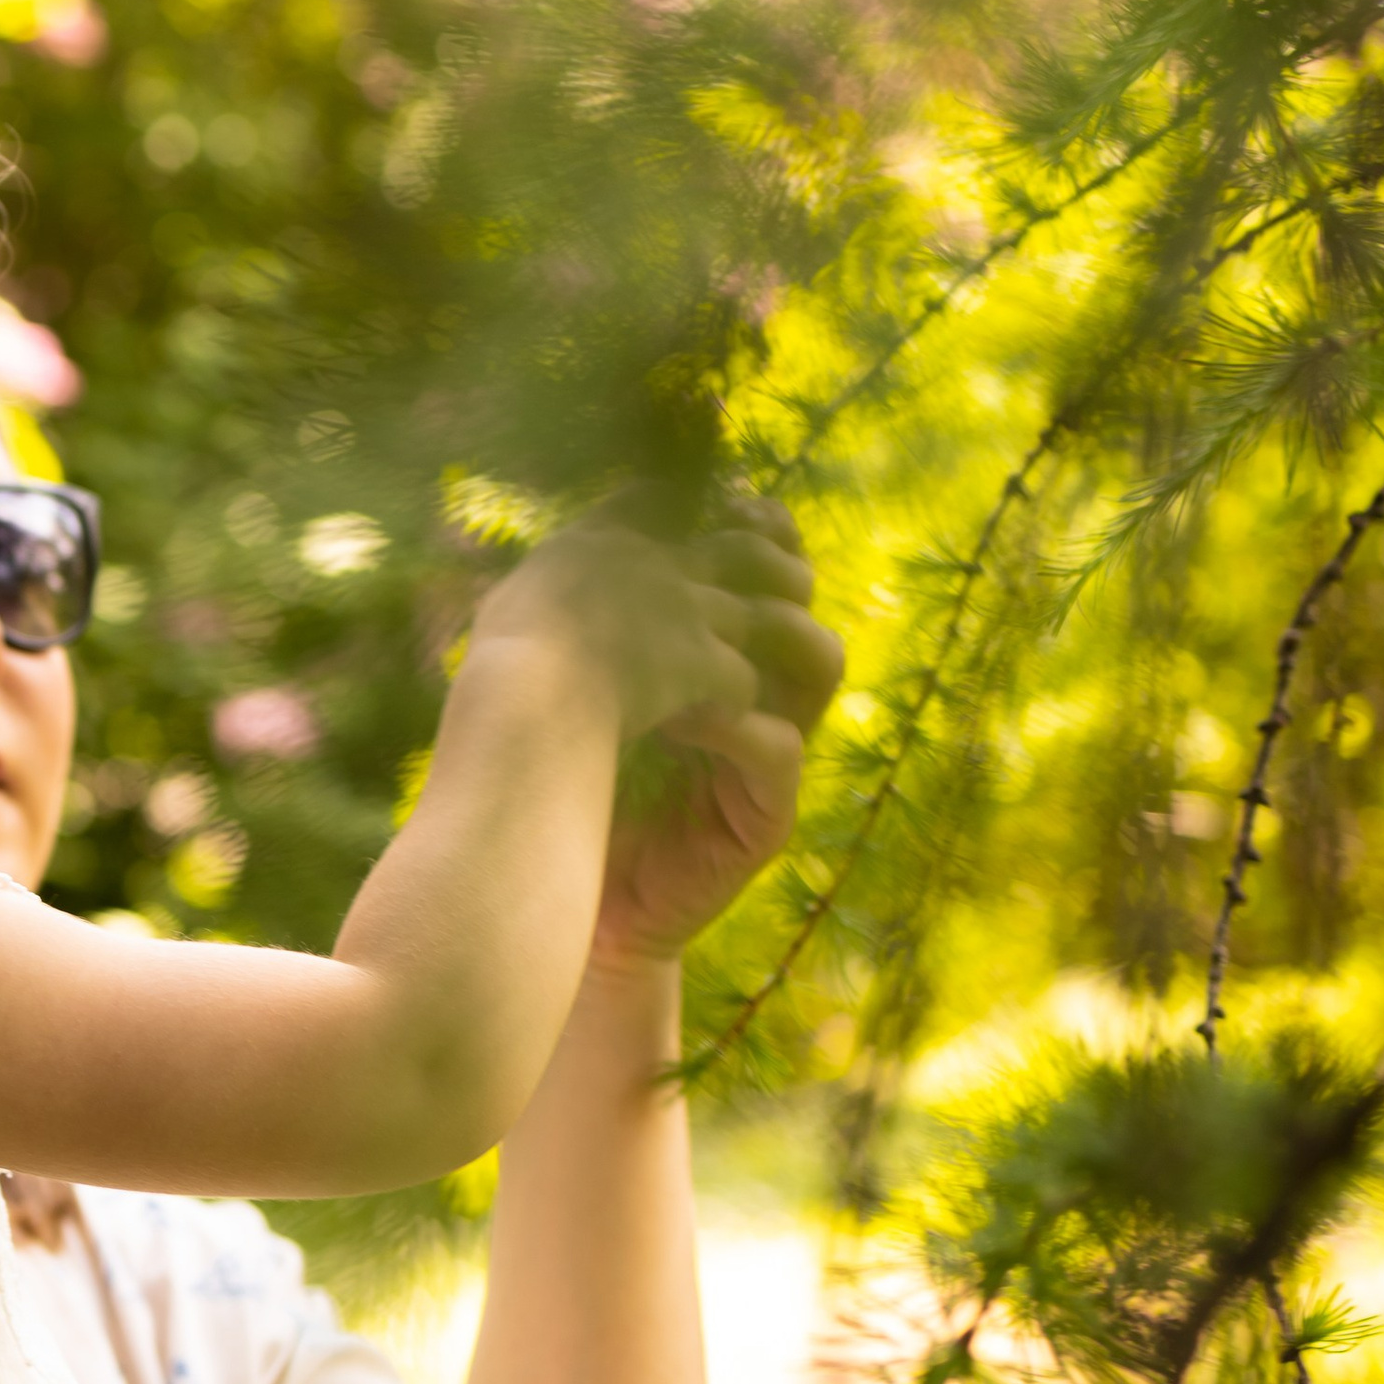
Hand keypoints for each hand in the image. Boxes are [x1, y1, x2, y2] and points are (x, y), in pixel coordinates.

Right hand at [470, 521, 760, 746]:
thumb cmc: (505, 650)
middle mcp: (654, 565)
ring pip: (754, 614)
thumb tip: (513, 597)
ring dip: (762, 641)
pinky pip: (742, 678)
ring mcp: (684, 610)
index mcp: (601, 541)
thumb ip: (533, 590)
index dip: (680, 505)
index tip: (692, 517)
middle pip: (740, 547)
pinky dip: (737, 700)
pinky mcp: (701, 661)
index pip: (654, 497)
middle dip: (767, 564)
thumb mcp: (511, 601)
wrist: (530, 691)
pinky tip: (728, 716)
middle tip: (778, 586)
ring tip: (763, 663)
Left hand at [592, 500, 842, 969]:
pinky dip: (735, 720)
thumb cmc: (566, 775)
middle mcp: (756, 691)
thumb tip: (615, 501)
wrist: (563, 888)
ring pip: (820, 662)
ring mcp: (766, 752)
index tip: (713, 495)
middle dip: (768, 561)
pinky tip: (677, 712)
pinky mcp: (762, 815)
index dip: (755, 524)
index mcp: (718, 649)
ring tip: (704, 624)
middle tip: (718, 542)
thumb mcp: (583, 673)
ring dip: (767, 630)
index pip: (765, 564)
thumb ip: (610, 601)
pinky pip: (781, 747)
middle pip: (801, 597)